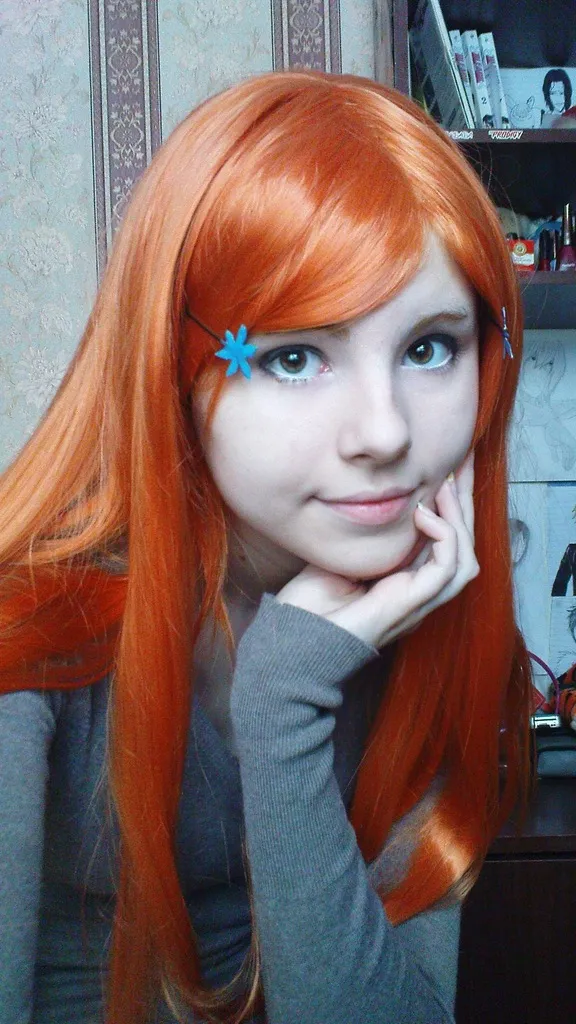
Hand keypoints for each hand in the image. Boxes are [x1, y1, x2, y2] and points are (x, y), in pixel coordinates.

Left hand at [276, 454, 477, 647]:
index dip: (452, 504)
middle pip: (463, 545)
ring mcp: (420, 600)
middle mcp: (420, 591)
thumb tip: (373, 496)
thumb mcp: (341, 552)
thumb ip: (362, 530)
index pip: (444, 539)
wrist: (297, 639)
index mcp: (406, 580)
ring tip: (446, 485)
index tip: (451, 465)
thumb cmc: (311, 603)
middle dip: (465, 501)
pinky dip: (444, 538)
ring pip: (465, 559)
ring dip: (460, 519)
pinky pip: (448, 569)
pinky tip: (425, 515)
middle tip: (464, 461)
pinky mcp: (414, 604)